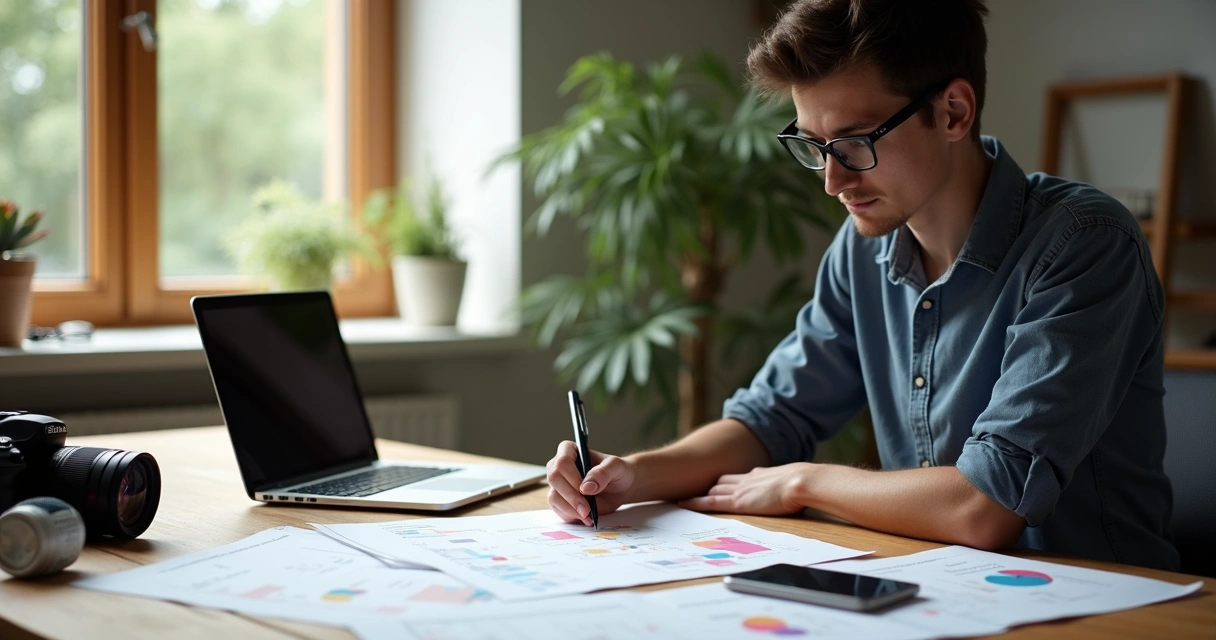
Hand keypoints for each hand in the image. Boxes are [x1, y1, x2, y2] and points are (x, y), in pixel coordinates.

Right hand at [545, 441, 635, 525]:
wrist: (620, 487)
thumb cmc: (617, 471)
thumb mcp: (616, 467)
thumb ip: (602, 473)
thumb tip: (586, 487)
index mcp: (569, 451)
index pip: (562, 461)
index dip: (572, 476)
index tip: (586, 489)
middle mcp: (559, 466)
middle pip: (554, 479)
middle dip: (571, 497)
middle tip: (587, 509)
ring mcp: (558, 485)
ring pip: (553, 497)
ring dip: (570, 509)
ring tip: (588, 514)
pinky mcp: (561, 501)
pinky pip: (558, 510)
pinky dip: (572, 516)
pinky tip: (587, 518)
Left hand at [677, 463, 812, 515]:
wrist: (802, 481)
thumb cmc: (804, 484)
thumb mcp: (792, 482)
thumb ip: (784, 487)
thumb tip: (791, 492)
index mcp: (759, 475)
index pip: (736, 478)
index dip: (724, 483)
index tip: (716, 486)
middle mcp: (746, 480)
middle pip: (720, 482)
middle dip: (708, 487)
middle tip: (692, 491)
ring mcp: (740, 490)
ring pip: (713, 490)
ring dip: (699, 493)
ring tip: (683, 498)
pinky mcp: (738, 503)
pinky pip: (711, 502)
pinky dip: (696, 502)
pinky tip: (683, 503)